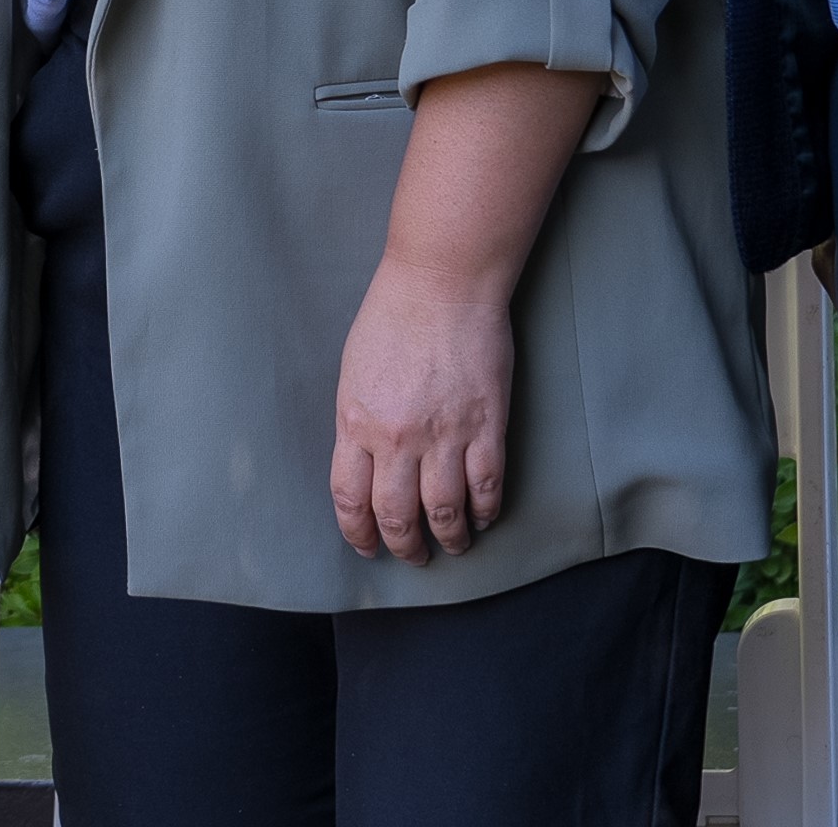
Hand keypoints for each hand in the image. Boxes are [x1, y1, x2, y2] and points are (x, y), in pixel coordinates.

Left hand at [331, 258, 512, 560]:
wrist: (442, 282)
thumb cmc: (392, 315)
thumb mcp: (353, 371)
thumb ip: (358, 421)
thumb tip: (365, 462)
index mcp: (356, 422)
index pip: (350, 499)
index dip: (358, 532)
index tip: (367, 546)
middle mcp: (396, 439)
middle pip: (396, 516)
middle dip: (404, 546)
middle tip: (413, 556)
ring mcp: (444, 435)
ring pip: (445, 512)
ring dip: (449, 538)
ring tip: (453, 545)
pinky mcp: (486, 426)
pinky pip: (487, 486)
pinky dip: (486, 511)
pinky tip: (485, 517)